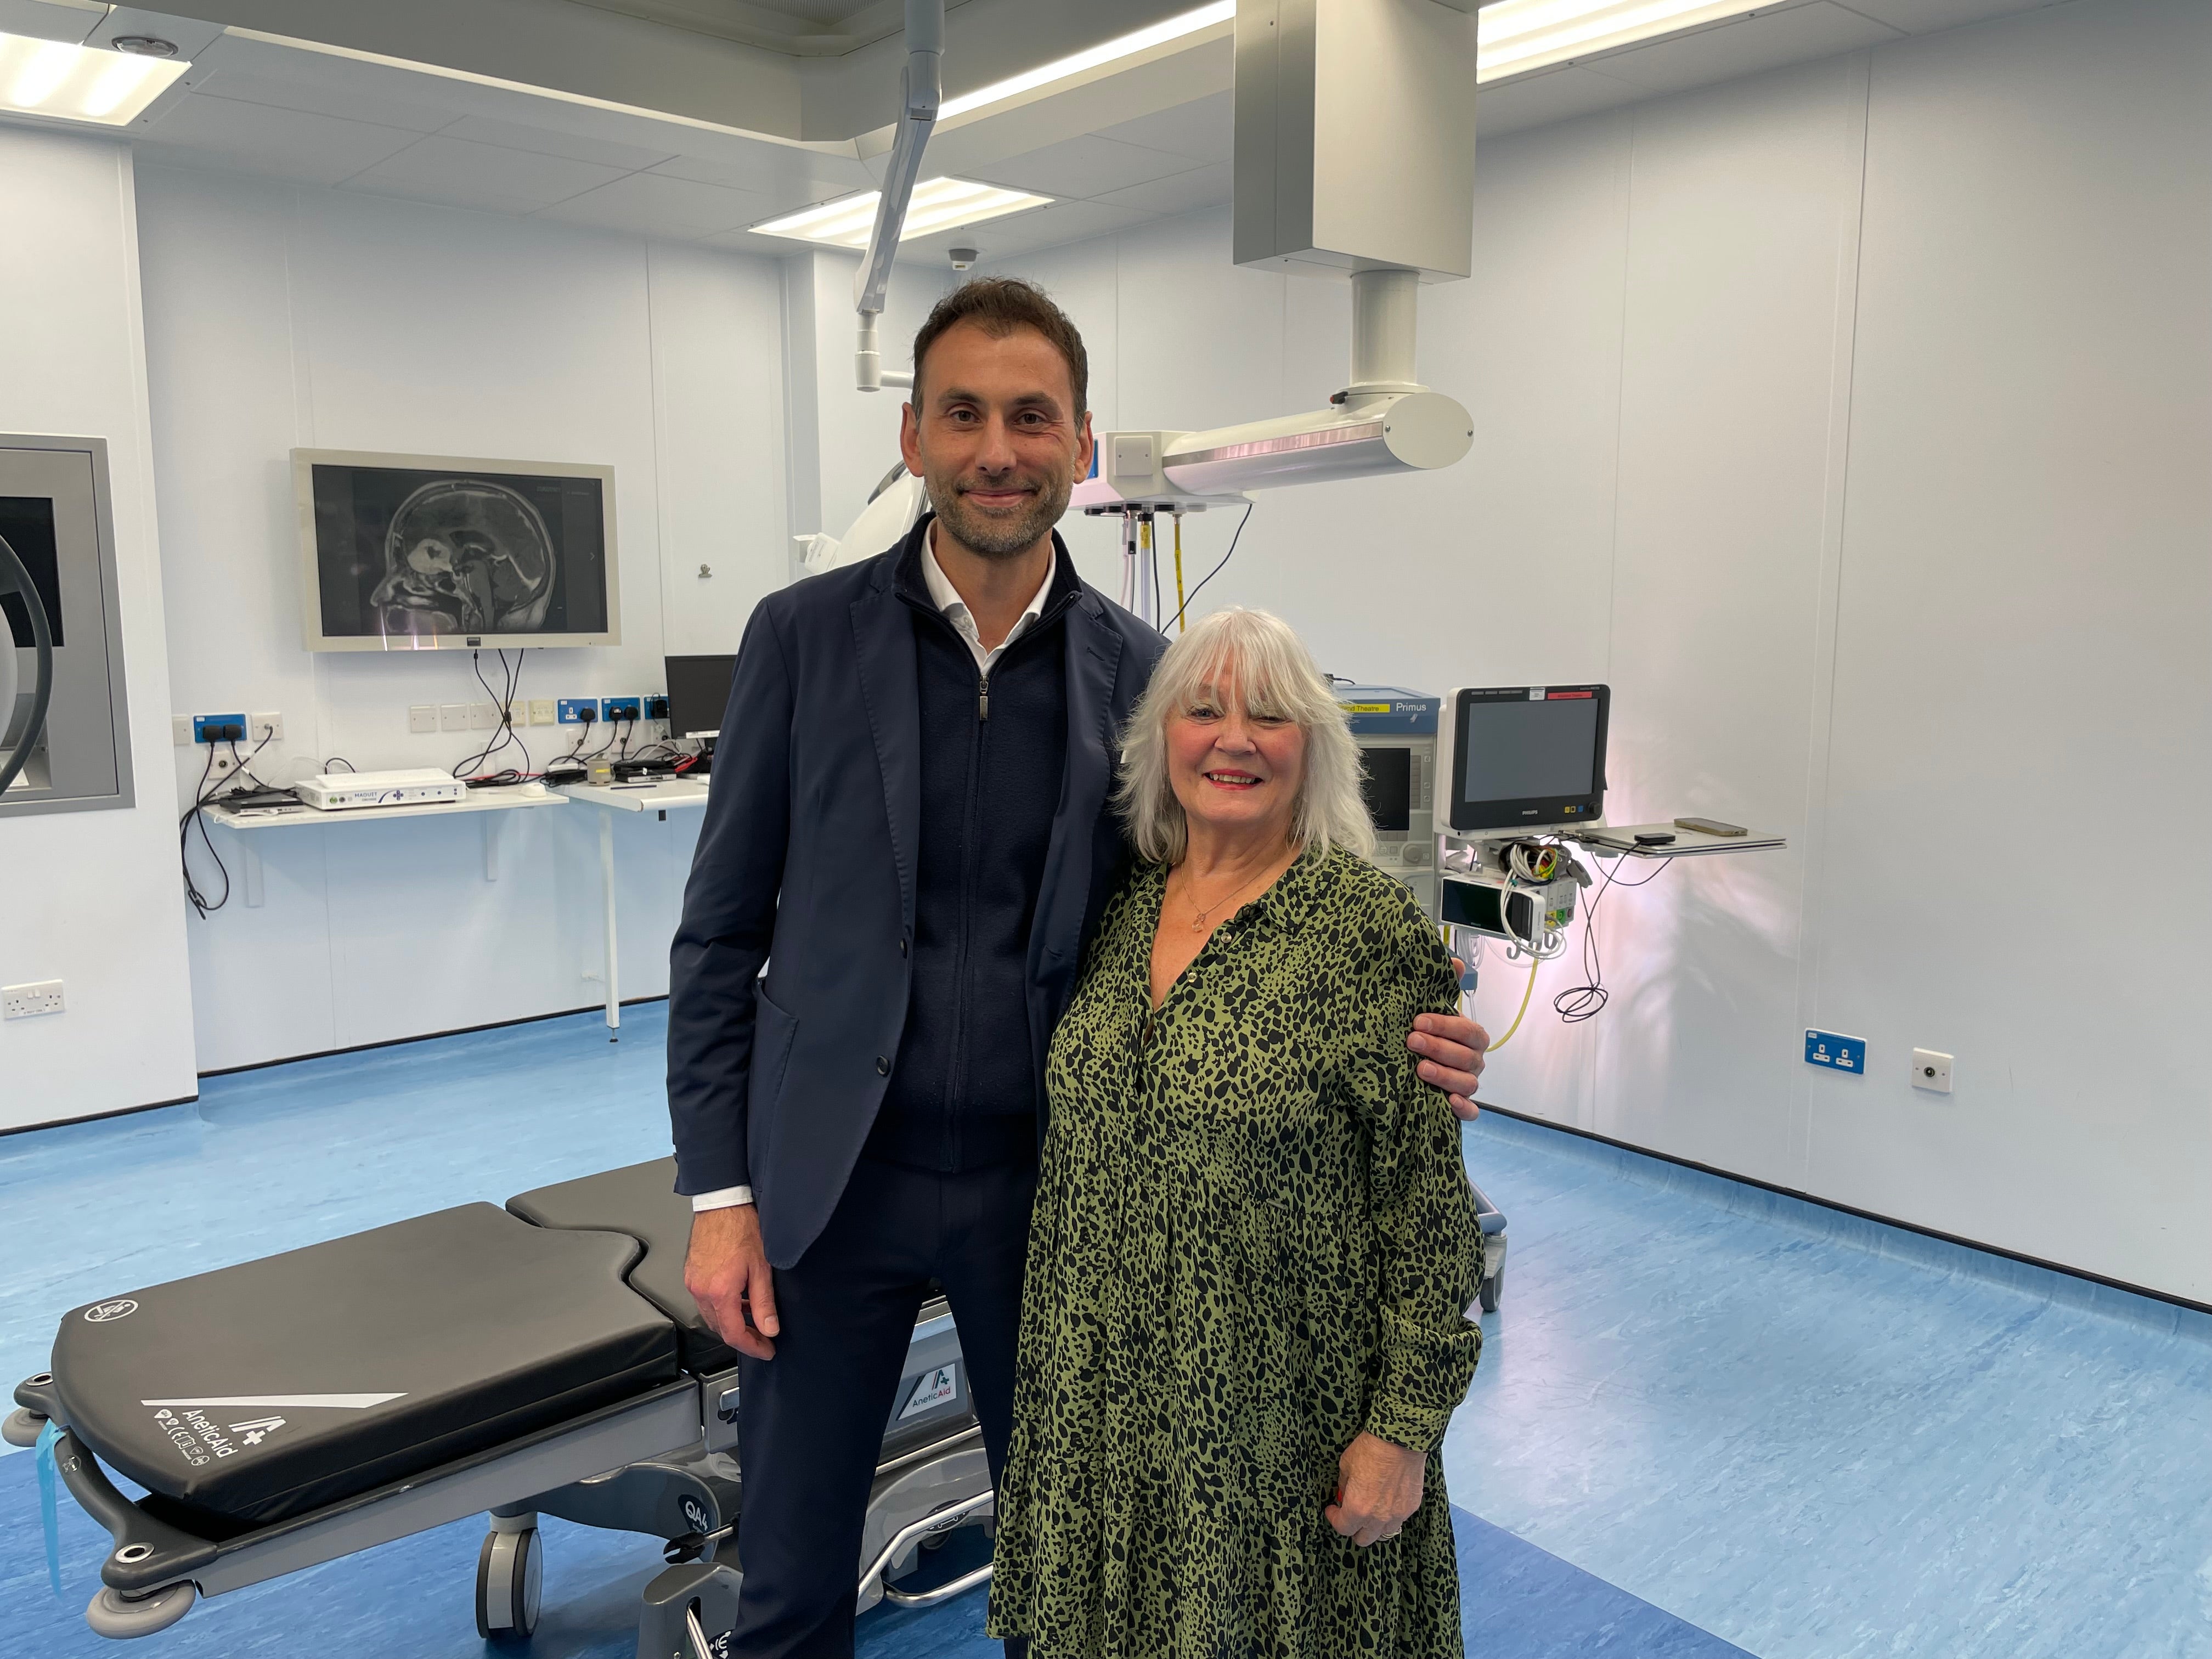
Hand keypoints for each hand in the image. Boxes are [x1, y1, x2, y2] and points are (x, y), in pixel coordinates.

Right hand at [684, 1204, 780, 1359]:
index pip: (734, 1334)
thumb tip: (770, 1328)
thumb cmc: (742, 1227)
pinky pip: (704, 1301)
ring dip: (731, 1322)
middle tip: (763, 1337)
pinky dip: (721, 1307)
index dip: (752, 1346)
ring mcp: (693, 1282)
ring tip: (753, 1318)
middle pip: (720, 1329)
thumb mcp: (762, 1267)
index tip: (766, 1350)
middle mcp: (701, 1290)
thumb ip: (764, 1302)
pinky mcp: (691, 1274)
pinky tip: (737, 1299)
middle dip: (742, 1337)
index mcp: (719, 1291)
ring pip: (711, 1316)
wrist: (723, 1203)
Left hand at [1324, 1432, 1424, 1545]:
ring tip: (1370, 1511)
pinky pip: (1399, 1519)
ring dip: (1374, 1526)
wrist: (1400, 1439)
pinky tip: (1387, 1501)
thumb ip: (1344, 1485)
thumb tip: (1344, 1492)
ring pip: (1383, 1533)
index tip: (1333, 1510)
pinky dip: (1391, 1515)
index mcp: (1358, 1508)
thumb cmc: (1371, 1449)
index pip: (1343, 1528)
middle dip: (1354, 1529)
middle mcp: (1378, 1517)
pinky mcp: (1412, 1506)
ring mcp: (1397, 1514)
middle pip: (1364, 1539)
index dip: (1334, 1518)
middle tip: (1350, 1515)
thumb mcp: (1346, 1465)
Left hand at [1409, 975, 1486, 1120]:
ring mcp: (1469, 1085)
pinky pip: (1471, 1112)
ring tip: (1419, 1069)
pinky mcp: (1462, 1108)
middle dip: (1439, 1048)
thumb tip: (1455, 962)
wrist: (1412, 1065)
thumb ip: (1444, 988)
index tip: (1417, 1020)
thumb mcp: (1431, 1011)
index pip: (1468, 1030)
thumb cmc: (1427, 1034)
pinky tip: (1448, 1103)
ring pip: (1468, 1083)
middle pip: (1467, 1057)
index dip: (1445, 1025)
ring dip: (1445, 1076)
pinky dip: (1463, 1109)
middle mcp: (1474, 1061)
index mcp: (1471, 1038)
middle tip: (1411, 1041)